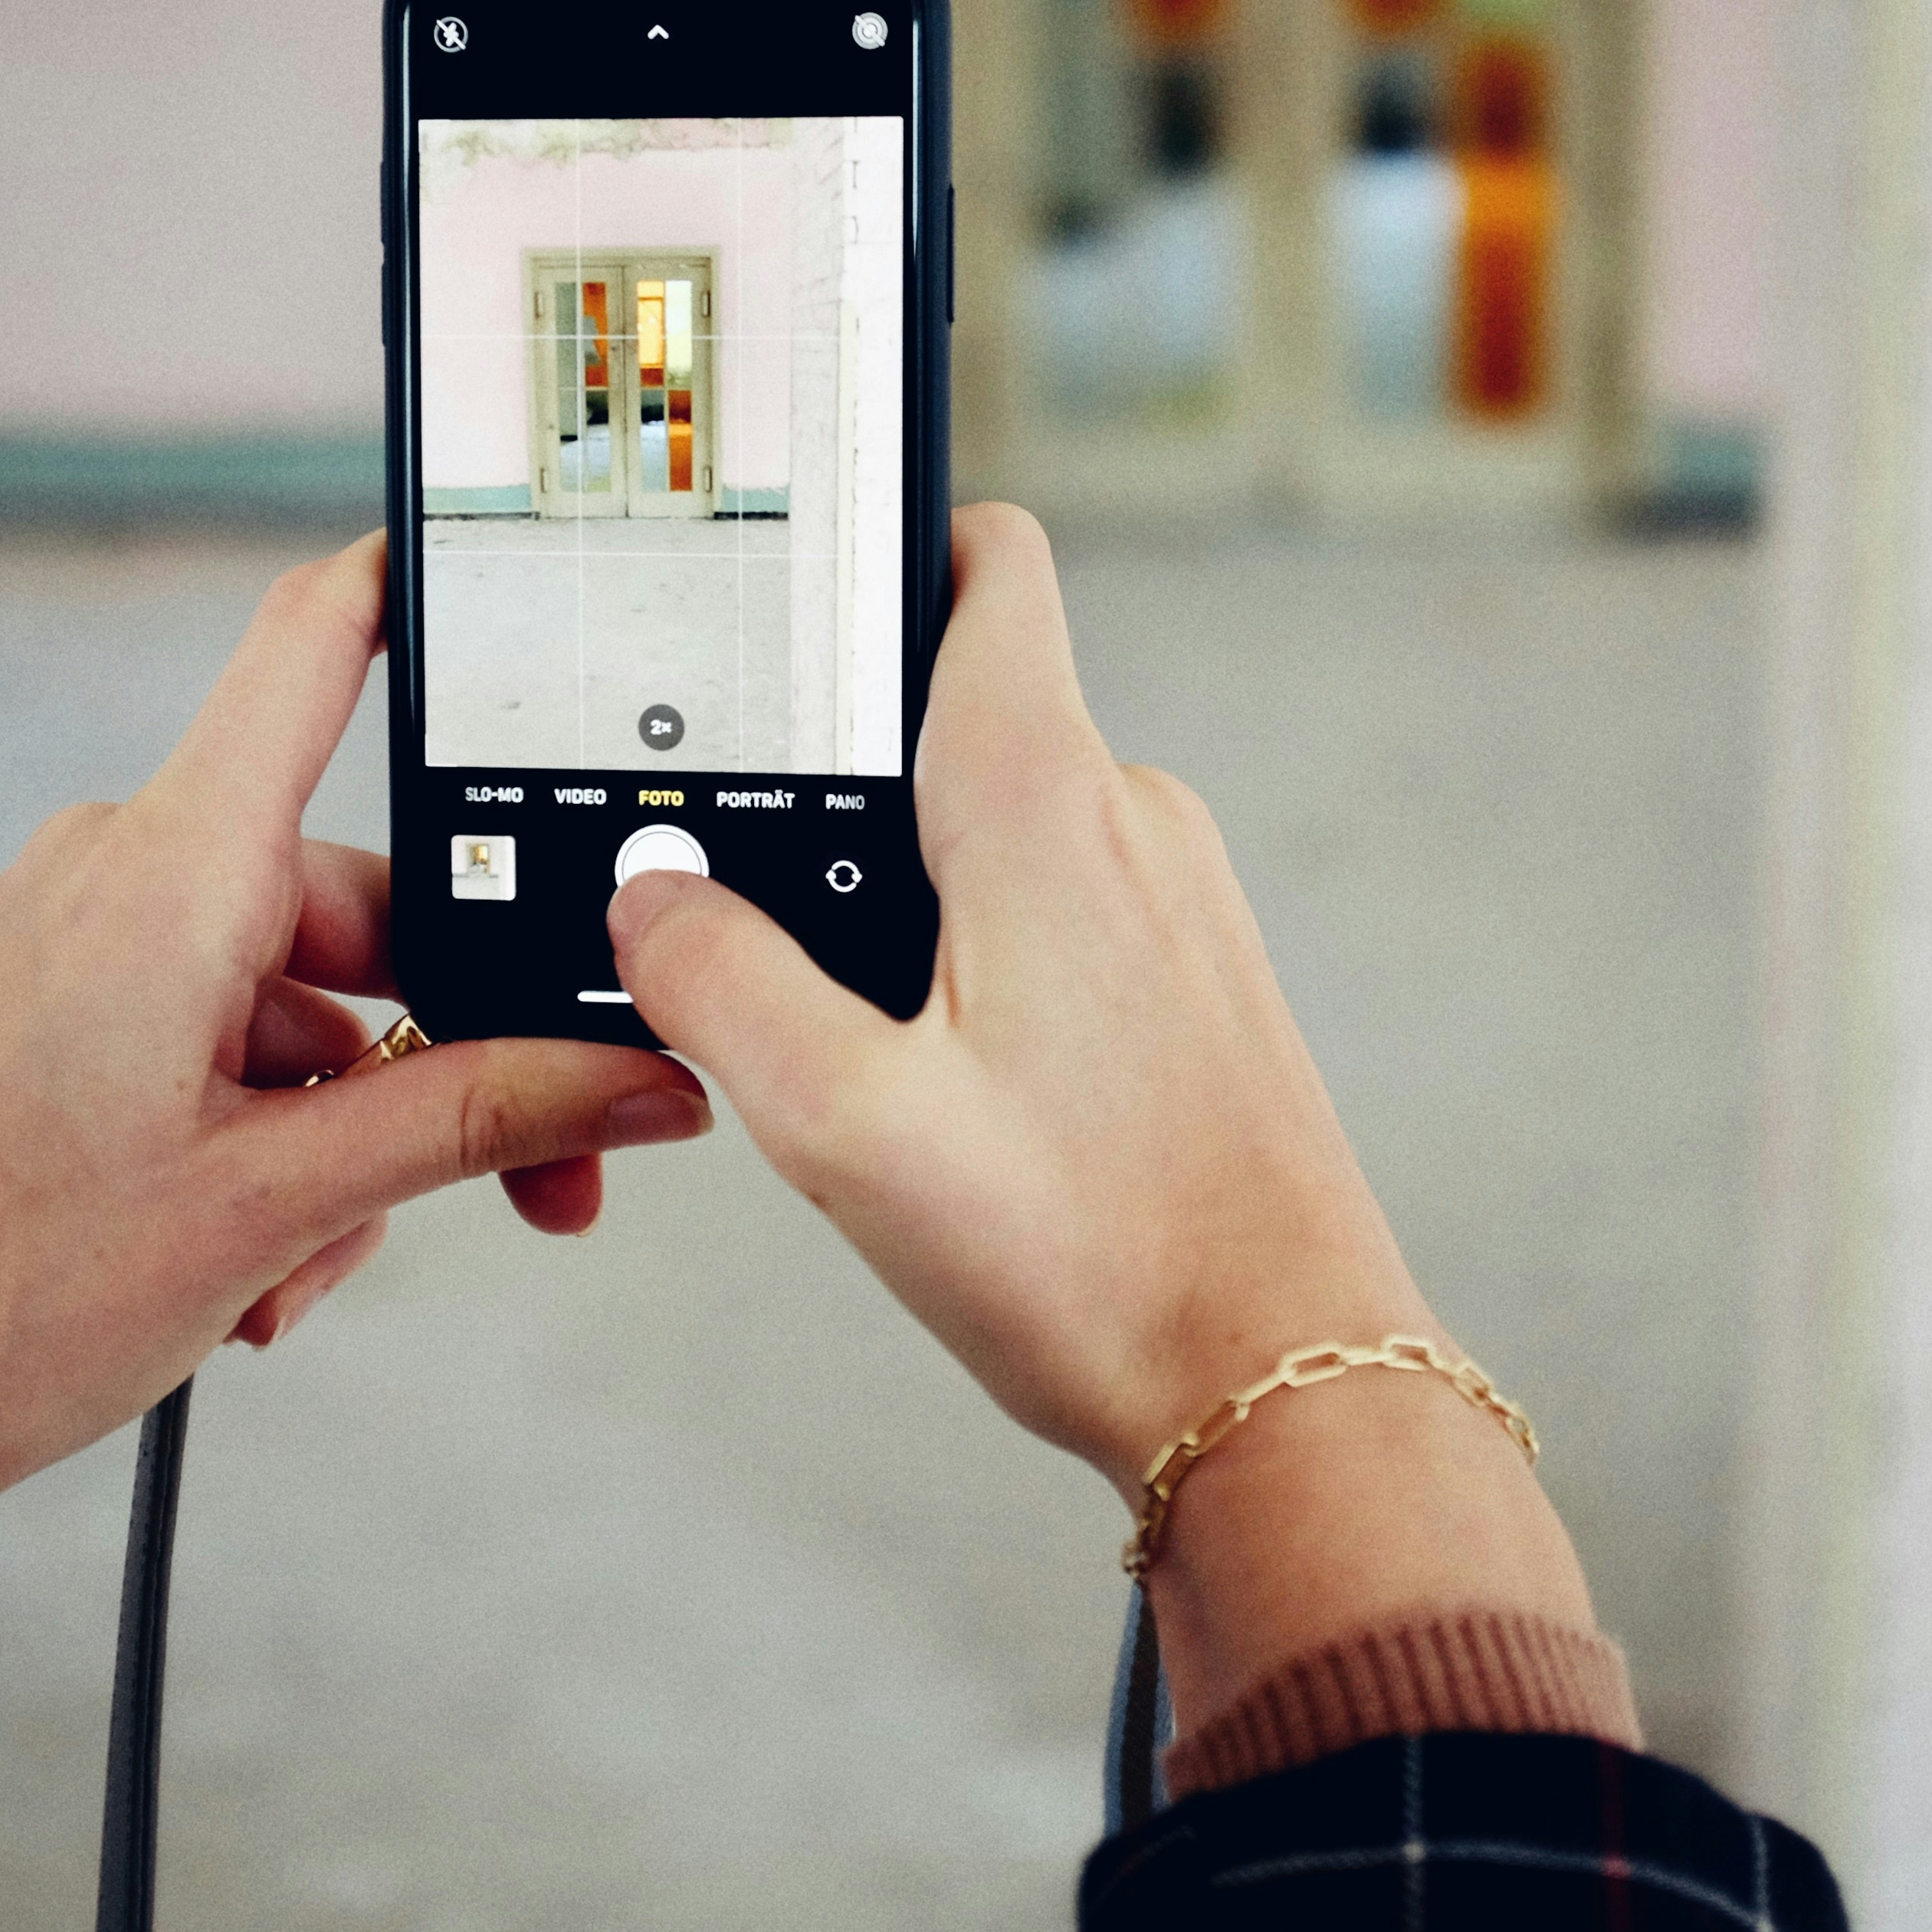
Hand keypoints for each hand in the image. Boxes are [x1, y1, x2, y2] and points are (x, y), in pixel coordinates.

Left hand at [0, 534, 708, 1677]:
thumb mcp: (280, 1206)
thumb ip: (484, 1124)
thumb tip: (641, 1083)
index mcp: (173, 871)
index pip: (313, 649)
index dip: (414, 580)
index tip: (513, 562)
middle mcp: (127, 876)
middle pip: (366, 903)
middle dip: (455, 1058)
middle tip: (537, 1187)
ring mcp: (87, 945)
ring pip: (307, 1005)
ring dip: (348, 1143)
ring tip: (295, 1273)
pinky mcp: (63, 1013)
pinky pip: (227, 1044)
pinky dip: (269, 1148)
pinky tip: (247, 1267)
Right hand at [606, 505, 1587, 1720]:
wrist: (1284, 1386)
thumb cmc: (1099, 1265)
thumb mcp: (850, 1130)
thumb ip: (720, 986)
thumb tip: (647, 896)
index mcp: (1043, 801)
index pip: (985, 565)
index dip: (886, 544)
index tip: (792, 590)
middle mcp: (1130, 816)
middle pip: (960, 708)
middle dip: (849, 791)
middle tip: (763, 928)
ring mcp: (1177, 896)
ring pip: (1001, 826)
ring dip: (910, 899)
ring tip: (867, 1049)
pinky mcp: (1198, 976)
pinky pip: (1058, 909)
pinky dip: (980, 962)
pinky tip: (953, 1091)